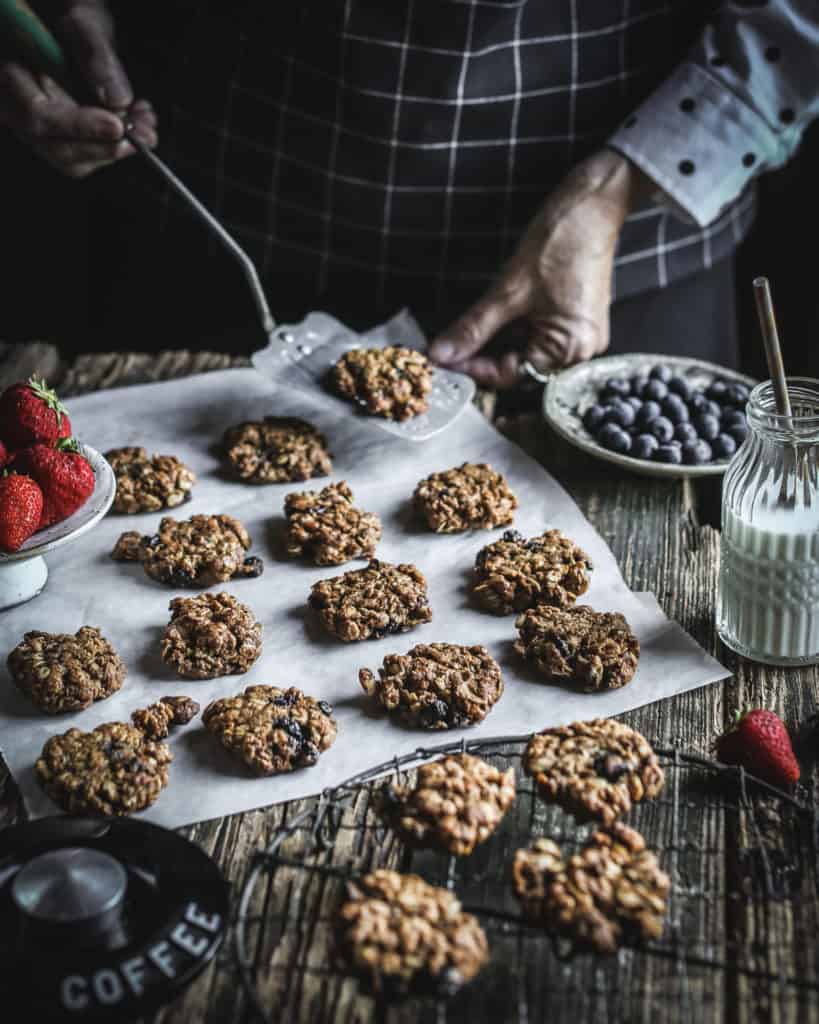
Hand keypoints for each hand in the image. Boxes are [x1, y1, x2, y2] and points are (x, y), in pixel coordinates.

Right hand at [0, 0, 155, 177]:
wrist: (68, 22)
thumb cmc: (66, 13)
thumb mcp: (81, 19)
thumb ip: (94, 53)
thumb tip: (117, 100)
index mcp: (10, 75)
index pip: (37, 117)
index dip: (78, 127)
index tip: (117, 126)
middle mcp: (18, 106)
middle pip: (56, 149)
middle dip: (105, 148)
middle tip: (144, 136)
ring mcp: (41, 123)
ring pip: (74, 158)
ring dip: (116, 148)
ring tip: (147, 125)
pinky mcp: (63, 132)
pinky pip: (87, 151)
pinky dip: (117, 143)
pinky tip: (138, 122)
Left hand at [429, 149, 652, 387]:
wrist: (592, 205)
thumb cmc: (561, 241)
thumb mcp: (508, 291)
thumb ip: (474, 328)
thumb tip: (444, 352)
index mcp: (570, 348)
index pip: (513, 375)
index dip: (475, 369)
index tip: (446, 360)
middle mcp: (581, 349)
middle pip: (521, 367)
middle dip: (485, 357)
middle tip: (451, 348)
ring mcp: (580, 335)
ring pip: (527, 350)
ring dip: (497, 343)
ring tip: (469, 330)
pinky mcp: (575, 319)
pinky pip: (539, 335)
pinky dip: (514, 329)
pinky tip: (497, 317)